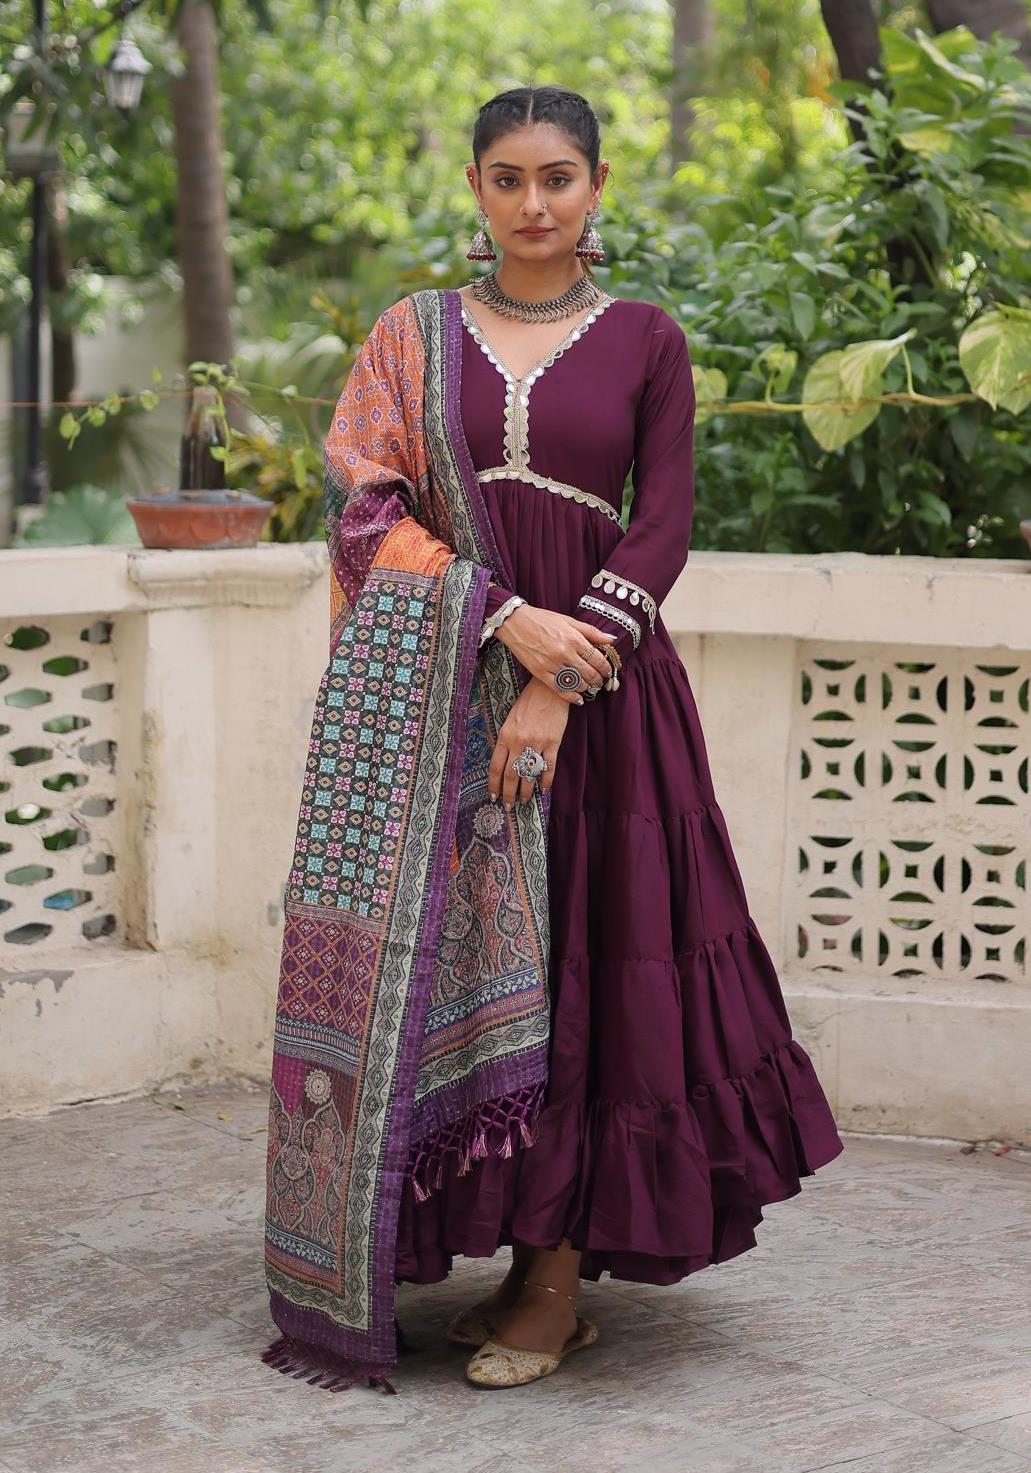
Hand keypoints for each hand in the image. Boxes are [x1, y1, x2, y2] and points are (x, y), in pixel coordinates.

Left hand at [488, 678, 570, 807]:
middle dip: (508, 794)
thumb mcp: (510, 718)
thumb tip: (504, 761)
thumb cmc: (529, 701)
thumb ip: (506, 739)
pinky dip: (546, 780)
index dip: (493, 784)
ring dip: (526, 791)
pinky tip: (544, 788)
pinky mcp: (553, 742)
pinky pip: (549, 767)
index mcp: (505, 736)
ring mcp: (537, 743)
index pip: (495, 767)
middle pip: (510, 775)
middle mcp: (519, 742)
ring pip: (528, 774)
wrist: (550, 688)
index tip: (493, 796)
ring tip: (525, 800)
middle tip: (508, 806)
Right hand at [495, 604, 613, 703]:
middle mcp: (564, 652)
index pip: (598, 659)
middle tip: (600, 681)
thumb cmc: (543, 620)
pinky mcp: (540, 673)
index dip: (606, 668)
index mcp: (573, 638)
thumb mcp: (569, 620)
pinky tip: (578, 699)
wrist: (515, 623)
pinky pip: (560, 690)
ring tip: (589, 687)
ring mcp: (552, 664)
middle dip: (598, 680)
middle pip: (589, 674)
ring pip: (577, 684)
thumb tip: (612, 640)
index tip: (607, 671)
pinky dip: (572, 697)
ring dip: (587, 688)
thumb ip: (591, 631)